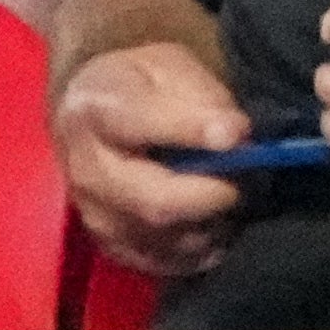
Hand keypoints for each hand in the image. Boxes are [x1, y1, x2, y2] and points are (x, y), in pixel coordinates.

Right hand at [51, 43, 251, 278]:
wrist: (88, 113)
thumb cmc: (140, 85)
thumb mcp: (169, 67)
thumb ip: (202, 99)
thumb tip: (237, 139)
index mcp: (96, 109)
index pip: (142, 124)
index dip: (193, 130)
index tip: (237, 133)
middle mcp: (86, 168)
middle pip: (155, 201)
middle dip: (212, 195)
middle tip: (243, 181)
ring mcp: (93, 213)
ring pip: (162, 238)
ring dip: (209, 225)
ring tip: (232, 202)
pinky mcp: (107, 243)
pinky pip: (158, 262)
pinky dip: (197, 252)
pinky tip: (214, 228)